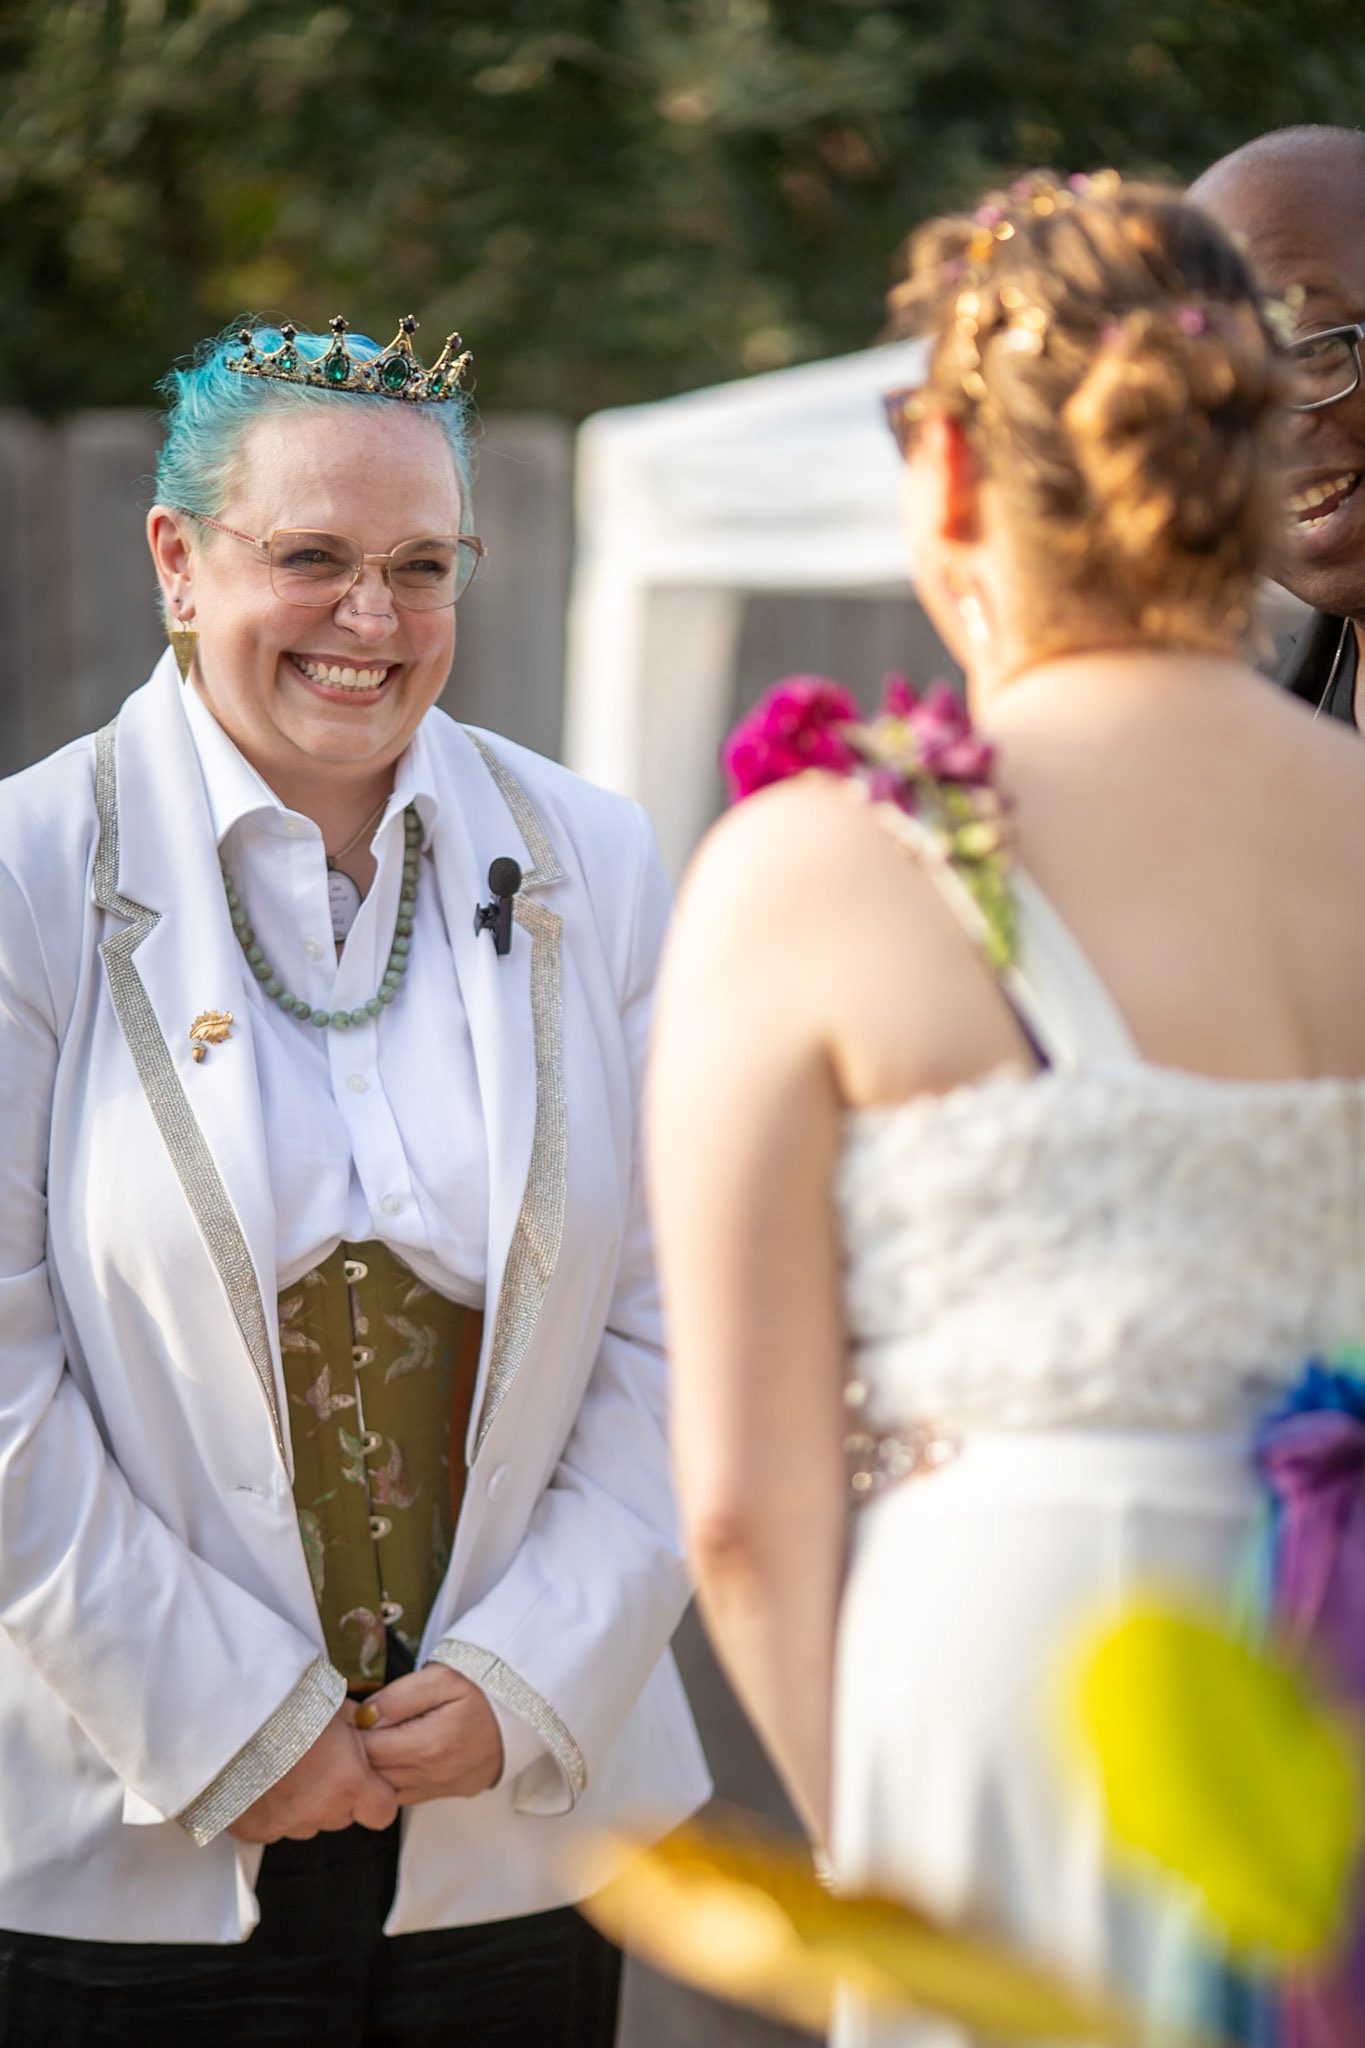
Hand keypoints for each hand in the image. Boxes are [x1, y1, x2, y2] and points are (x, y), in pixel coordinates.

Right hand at [227, 1701, 397, 1842]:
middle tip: (317, 1761)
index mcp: (348, 1783)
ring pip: (306, 1823)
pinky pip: (272, 1827)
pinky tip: (261, 1780)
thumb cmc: (283, 1704)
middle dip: (336, 1794)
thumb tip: (366, 1724)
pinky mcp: (253, 1831)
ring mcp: (285, 1825)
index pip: (382, 1811)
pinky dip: (270, 1810)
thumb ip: (356, 1724)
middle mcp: (319, 1811)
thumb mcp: (334, 1704)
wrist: (229, 1717)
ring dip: (302, 1803)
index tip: (366, 1779)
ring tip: (284, 1767)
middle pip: (342, 1815)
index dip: (376, 1795)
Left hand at [357, 1664, 503, 1804]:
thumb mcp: (441, 1678)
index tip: (345, 1718)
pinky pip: (410, 1795)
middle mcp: (434, 1776)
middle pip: (375, 1775)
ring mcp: (445, 1788)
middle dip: (358, 1754)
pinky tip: (398, 1754)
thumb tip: (363, 1717)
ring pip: (389, 1790)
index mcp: (429, 1746)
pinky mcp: (454, 1792)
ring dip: (376, 1769)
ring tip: (375, 1740)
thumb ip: (397, 1697)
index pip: (368, 1751)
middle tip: (352, 1729)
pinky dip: (396, 1779)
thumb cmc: (485, 1685)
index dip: (350, 1735)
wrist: (528, 1706)